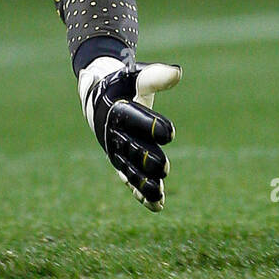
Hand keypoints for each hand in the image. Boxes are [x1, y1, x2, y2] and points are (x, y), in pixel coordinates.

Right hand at [78, 56, 181, 210]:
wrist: (100, 98)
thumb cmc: (123, 85)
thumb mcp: (136, 77)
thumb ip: (156, 77)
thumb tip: (178, 73)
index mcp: (117, 110)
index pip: (134, 119)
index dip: (151, 126)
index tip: (170, 133)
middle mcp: (114, 134)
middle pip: (131, 149)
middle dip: (147, 159)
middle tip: (164, 166)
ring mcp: (117, 152)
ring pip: (130, 170)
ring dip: (143, 183)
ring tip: (159, 194)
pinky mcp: (121, 164)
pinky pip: (130, 180)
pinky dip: (142, 194)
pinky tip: (157, 205)